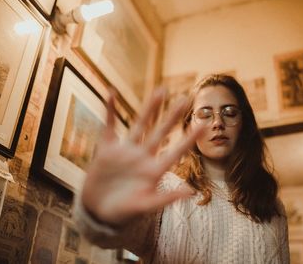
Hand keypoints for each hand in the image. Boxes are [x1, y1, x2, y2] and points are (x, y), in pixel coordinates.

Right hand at [81, 88, 203, 226]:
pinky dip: (109, 110)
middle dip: (172, 116)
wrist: (98, 213)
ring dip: (149, 108)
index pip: (176, 151)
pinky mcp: (106, 149)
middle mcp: (142, 157)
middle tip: (186, 99)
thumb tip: (191, 192)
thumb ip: (165, 199)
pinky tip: (111, 93)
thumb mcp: (144, 207)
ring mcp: (125, 151)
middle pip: (160, 132)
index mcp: (154, 171)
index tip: (204, 125)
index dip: (189, 138)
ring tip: (161, 90)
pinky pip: (109, 125)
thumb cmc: (123, 213)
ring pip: (139, 125)